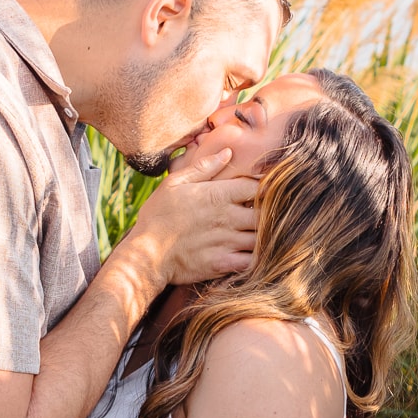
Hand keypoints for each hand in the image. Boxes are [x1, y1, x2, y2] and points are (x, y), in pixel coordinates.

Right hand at [131, 149, 259, 284]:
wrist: (145, 254)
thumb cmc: (157, 216)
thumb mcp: (174, 183)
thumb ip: (204, 167)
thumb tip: (228, 153)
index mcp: (217, 194)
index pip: (258, 186)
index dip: (267, 188)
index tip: (266, 191)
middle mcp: (227, 217)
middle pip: (267, 212)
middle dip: (271, 213)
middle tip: (269, 214)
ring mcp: (226, 241)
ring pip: (262, 237)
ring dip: (266, 236)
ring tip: (264, 234)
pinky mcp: (222, 263)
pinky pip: (251, 261)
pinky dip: (258, 258)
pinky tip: (255, 255)